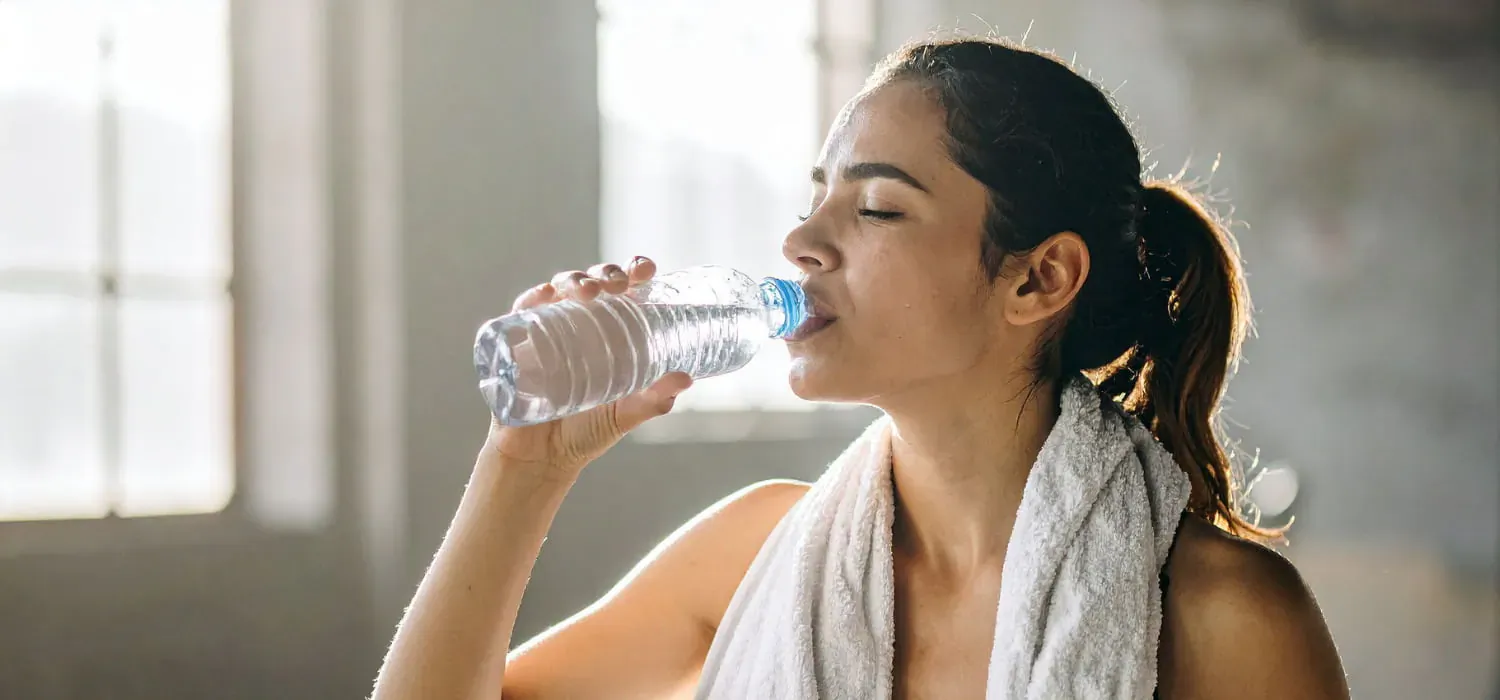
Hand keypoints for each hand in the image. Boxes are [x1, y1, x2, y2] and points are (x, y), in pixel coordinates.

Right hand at [482, 256, 692, 477]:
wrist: (542, 460)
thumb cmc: (585, 432)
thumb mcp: (625, 415)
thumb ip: (654, 400)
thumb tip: (685, 378)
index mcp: (607, 333)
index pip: (621, 291)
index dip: (632, 272)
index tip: (646, 270)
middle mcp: (576, 326)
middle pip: (590, 283)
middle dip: (604, 273)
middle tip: (619, 285)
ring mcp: (545, 332)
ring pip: (556, 290)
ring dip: (573, 281)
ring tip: (589, 291)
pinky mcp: (516, 346)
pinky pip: (519, 313)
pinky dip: (530, 300)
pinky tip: (544, 296)